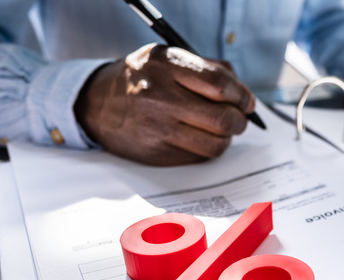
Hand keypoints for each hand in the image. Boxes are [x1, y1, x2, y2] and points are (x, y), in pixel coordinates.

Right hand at [74, 43, 255, 165]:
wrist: (97, 103)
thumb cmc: (143, 78)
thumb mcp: (168, 58)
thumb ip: (208, 68)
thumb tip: (243, 93)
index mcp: (166, 66)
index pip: (220, 85)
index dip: (242, 96)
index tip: (247, 102)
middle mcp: (160, 97)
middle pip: (222, 119)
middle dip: (239, 121)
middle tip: (238, 119)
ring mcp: (157, 128)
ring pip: (215, 145)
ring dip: (226, 139)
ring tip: (219, 130)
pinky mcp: (156, 153)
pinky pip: (198, 158)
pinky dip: (206, 150)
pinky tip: (198, 138)